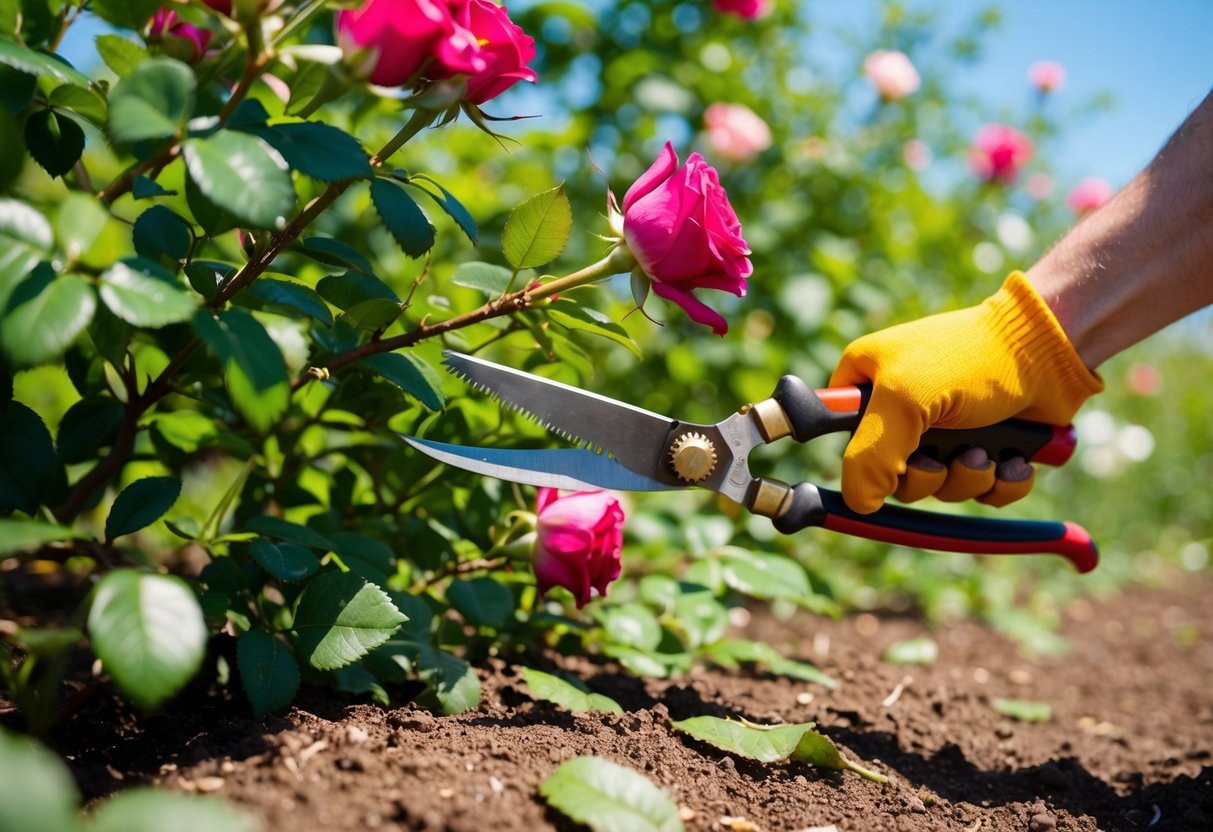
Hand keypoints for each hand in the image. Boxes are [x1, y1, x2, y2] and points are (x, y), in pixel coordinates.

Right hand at [830, 272, 1102, 513]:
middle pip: (892, 477)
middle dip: (926, 477)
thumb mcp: (904, 398)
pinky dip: (1001, 484)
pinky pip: (983, 492)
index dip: (861, 461)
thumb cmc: (970, 357)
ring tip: (987, 451)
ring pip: (940, 488)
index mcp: (866, 387)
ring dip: (967, 478)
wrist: (1049, 348)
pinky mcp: (988, 448)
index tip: (887, 465)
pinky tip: (1014, 461)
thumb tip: (858, 504)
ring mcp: (945, 432)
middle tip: (942, 457)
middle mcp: (901, 412)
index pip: (837, 439)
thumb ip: (870, 454)